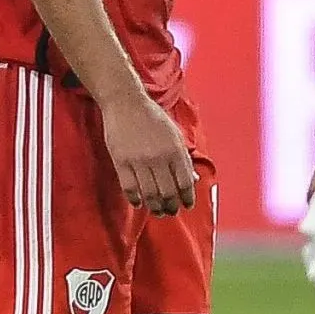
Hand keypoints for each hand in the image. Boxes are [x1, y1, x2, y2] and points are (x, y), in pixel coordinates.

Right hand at [99, 91, 195, 215]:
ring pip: (149, 194)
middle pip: (168, 193)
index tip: (187, 205)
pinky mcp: (121, 161)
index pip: (185, 183)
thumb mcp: (174, 134)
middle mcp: (159, 157)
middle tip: (171, 211)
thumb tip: (193, 179)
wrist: (126, 102)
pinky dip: (135, 199)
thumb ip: (184, 157)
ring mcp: (139, 160)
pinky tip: (139, 202)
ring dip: (155, 207)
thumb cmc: (152, 117)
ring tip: (157, 210)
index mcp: (175, 149)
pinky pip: (129, 188)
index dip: (187, 198)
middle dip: (171, 207)